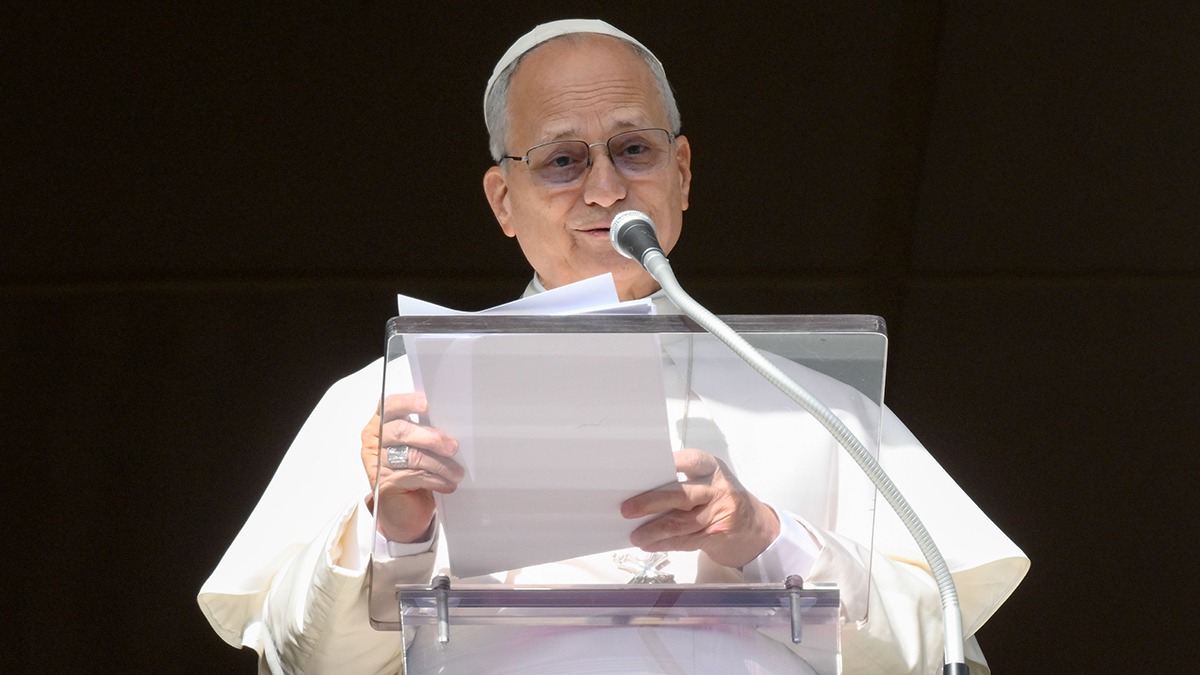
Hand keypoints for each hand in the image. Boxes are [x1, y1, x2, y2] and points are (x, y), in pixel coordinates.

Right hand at [361, 393, 461, 543]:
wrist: (404, 510)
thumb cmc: (413, 470)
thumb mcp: (420, 446)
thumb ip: (427, 431)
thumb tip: (454, 425)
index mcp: (382, 422)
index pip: (391, 406)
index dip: (408, 403)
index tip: (427, 405)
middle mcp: (375, 439)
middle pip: (401, 431)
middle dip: (431, 438)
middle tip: (452, 447)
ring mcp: (377, 462)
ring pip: (411, 456)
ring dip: (439, 464)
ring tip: (457, 473)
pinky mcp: (382, 483)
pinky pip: (413, 476)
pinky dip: (434, 480)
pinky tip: (446, 483)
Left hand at [621, 448, 779, 568]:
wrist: (758, 530)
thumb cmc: (724, 501)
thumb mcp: (711, 483)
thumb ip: (684, 482)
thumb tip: (643, 491)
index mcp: (712, 468)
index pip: (689, 461)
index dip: (667, 464)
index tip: (643, 470)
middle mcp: (717, 489)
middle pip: (680, 494)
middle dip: (650, 502)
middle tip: (627, 509)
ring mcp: (719, 513)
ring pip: (680, 522)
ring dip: (653, 530)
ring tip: (635, 535)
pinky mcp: (717, 536)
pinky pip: (685, 541)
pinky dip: (664, 544)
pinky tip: (650, 545)